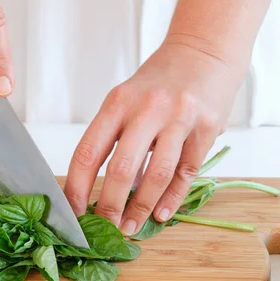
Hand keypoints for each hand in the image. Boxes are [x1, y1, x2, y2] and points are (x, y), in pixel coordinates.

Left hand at [64, 40, 244, 234]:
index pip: (88, 152)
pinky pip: (186, 172)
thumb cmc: (158, 81)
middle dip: (109, 206)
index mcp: (117, 103)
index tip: (73, 212)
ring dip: (141, 208)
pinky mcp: (206, 129)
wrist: (204, 51)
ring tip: (131, 227)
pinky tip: (161, 214)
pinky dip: (172, 198)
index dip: (76, 187)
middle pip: (121, 169)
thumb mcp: (126, 99)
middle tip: (105, 229)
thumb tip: (102, 187)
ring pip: (157, 175)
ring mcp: (178, 118)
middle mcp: (146, 109)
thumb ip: (114, 137)